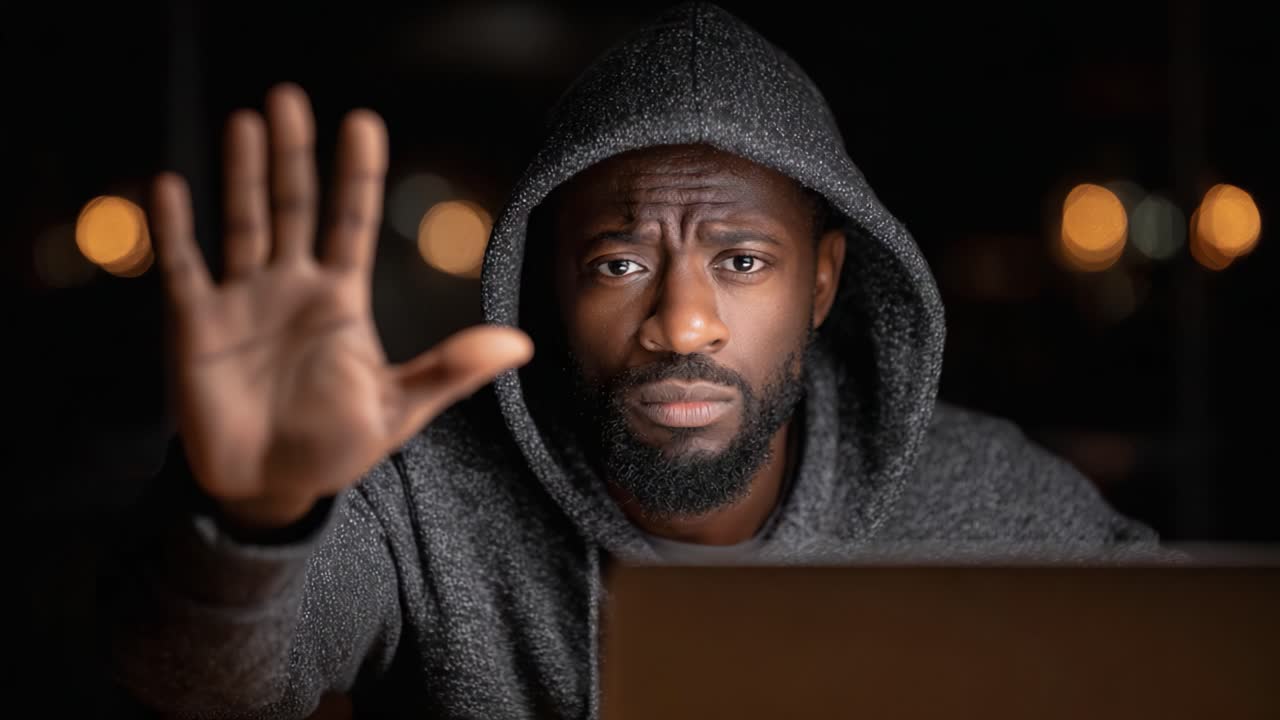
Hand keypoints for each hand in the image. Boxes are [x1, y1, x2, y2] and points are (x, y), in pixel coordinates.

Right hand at [152, 83, 531, 529]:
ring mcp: (243, 300)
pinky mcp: (197, 324)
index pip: (352, 222)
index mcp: (340, 300)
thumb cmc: (335, 446)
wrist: (269, 487)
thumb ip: (451, 370)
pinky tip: (171, 187)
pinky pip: (184, 267)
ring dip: (242, 174)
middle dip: (293, 155)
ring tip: (245, 122)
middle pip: (294, 207)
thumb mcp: (399, 409)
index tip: (363, 121)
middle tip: (290, 97)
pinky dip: (175, 229)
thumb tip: (523, 345)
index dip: (357, 175)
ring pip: (242, 223)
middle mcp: (292, 287)